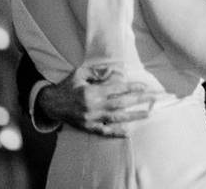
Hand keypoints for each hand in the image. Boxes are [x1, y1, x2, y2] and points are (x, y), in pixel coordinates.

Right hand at [36, 67, 154, 136]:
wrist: (51, 104)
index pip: (117, 89)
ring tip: (147, 114)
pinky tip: (128, 133)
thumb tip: (115, 72)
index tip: (145, 87)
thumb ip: (97, 72)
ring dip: (133, 116)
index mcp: (92, 91)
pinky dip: (116, 133)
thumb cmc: (67, 85)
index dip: (132, 87)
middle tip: (154, 99)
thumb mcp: (80, 72)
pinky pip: (104, 132)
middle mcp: (93, 106)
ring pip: (116, 118)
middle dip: (139, 100)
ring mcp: (91, 119)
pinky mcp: (88, 128)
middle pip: (121, 103)